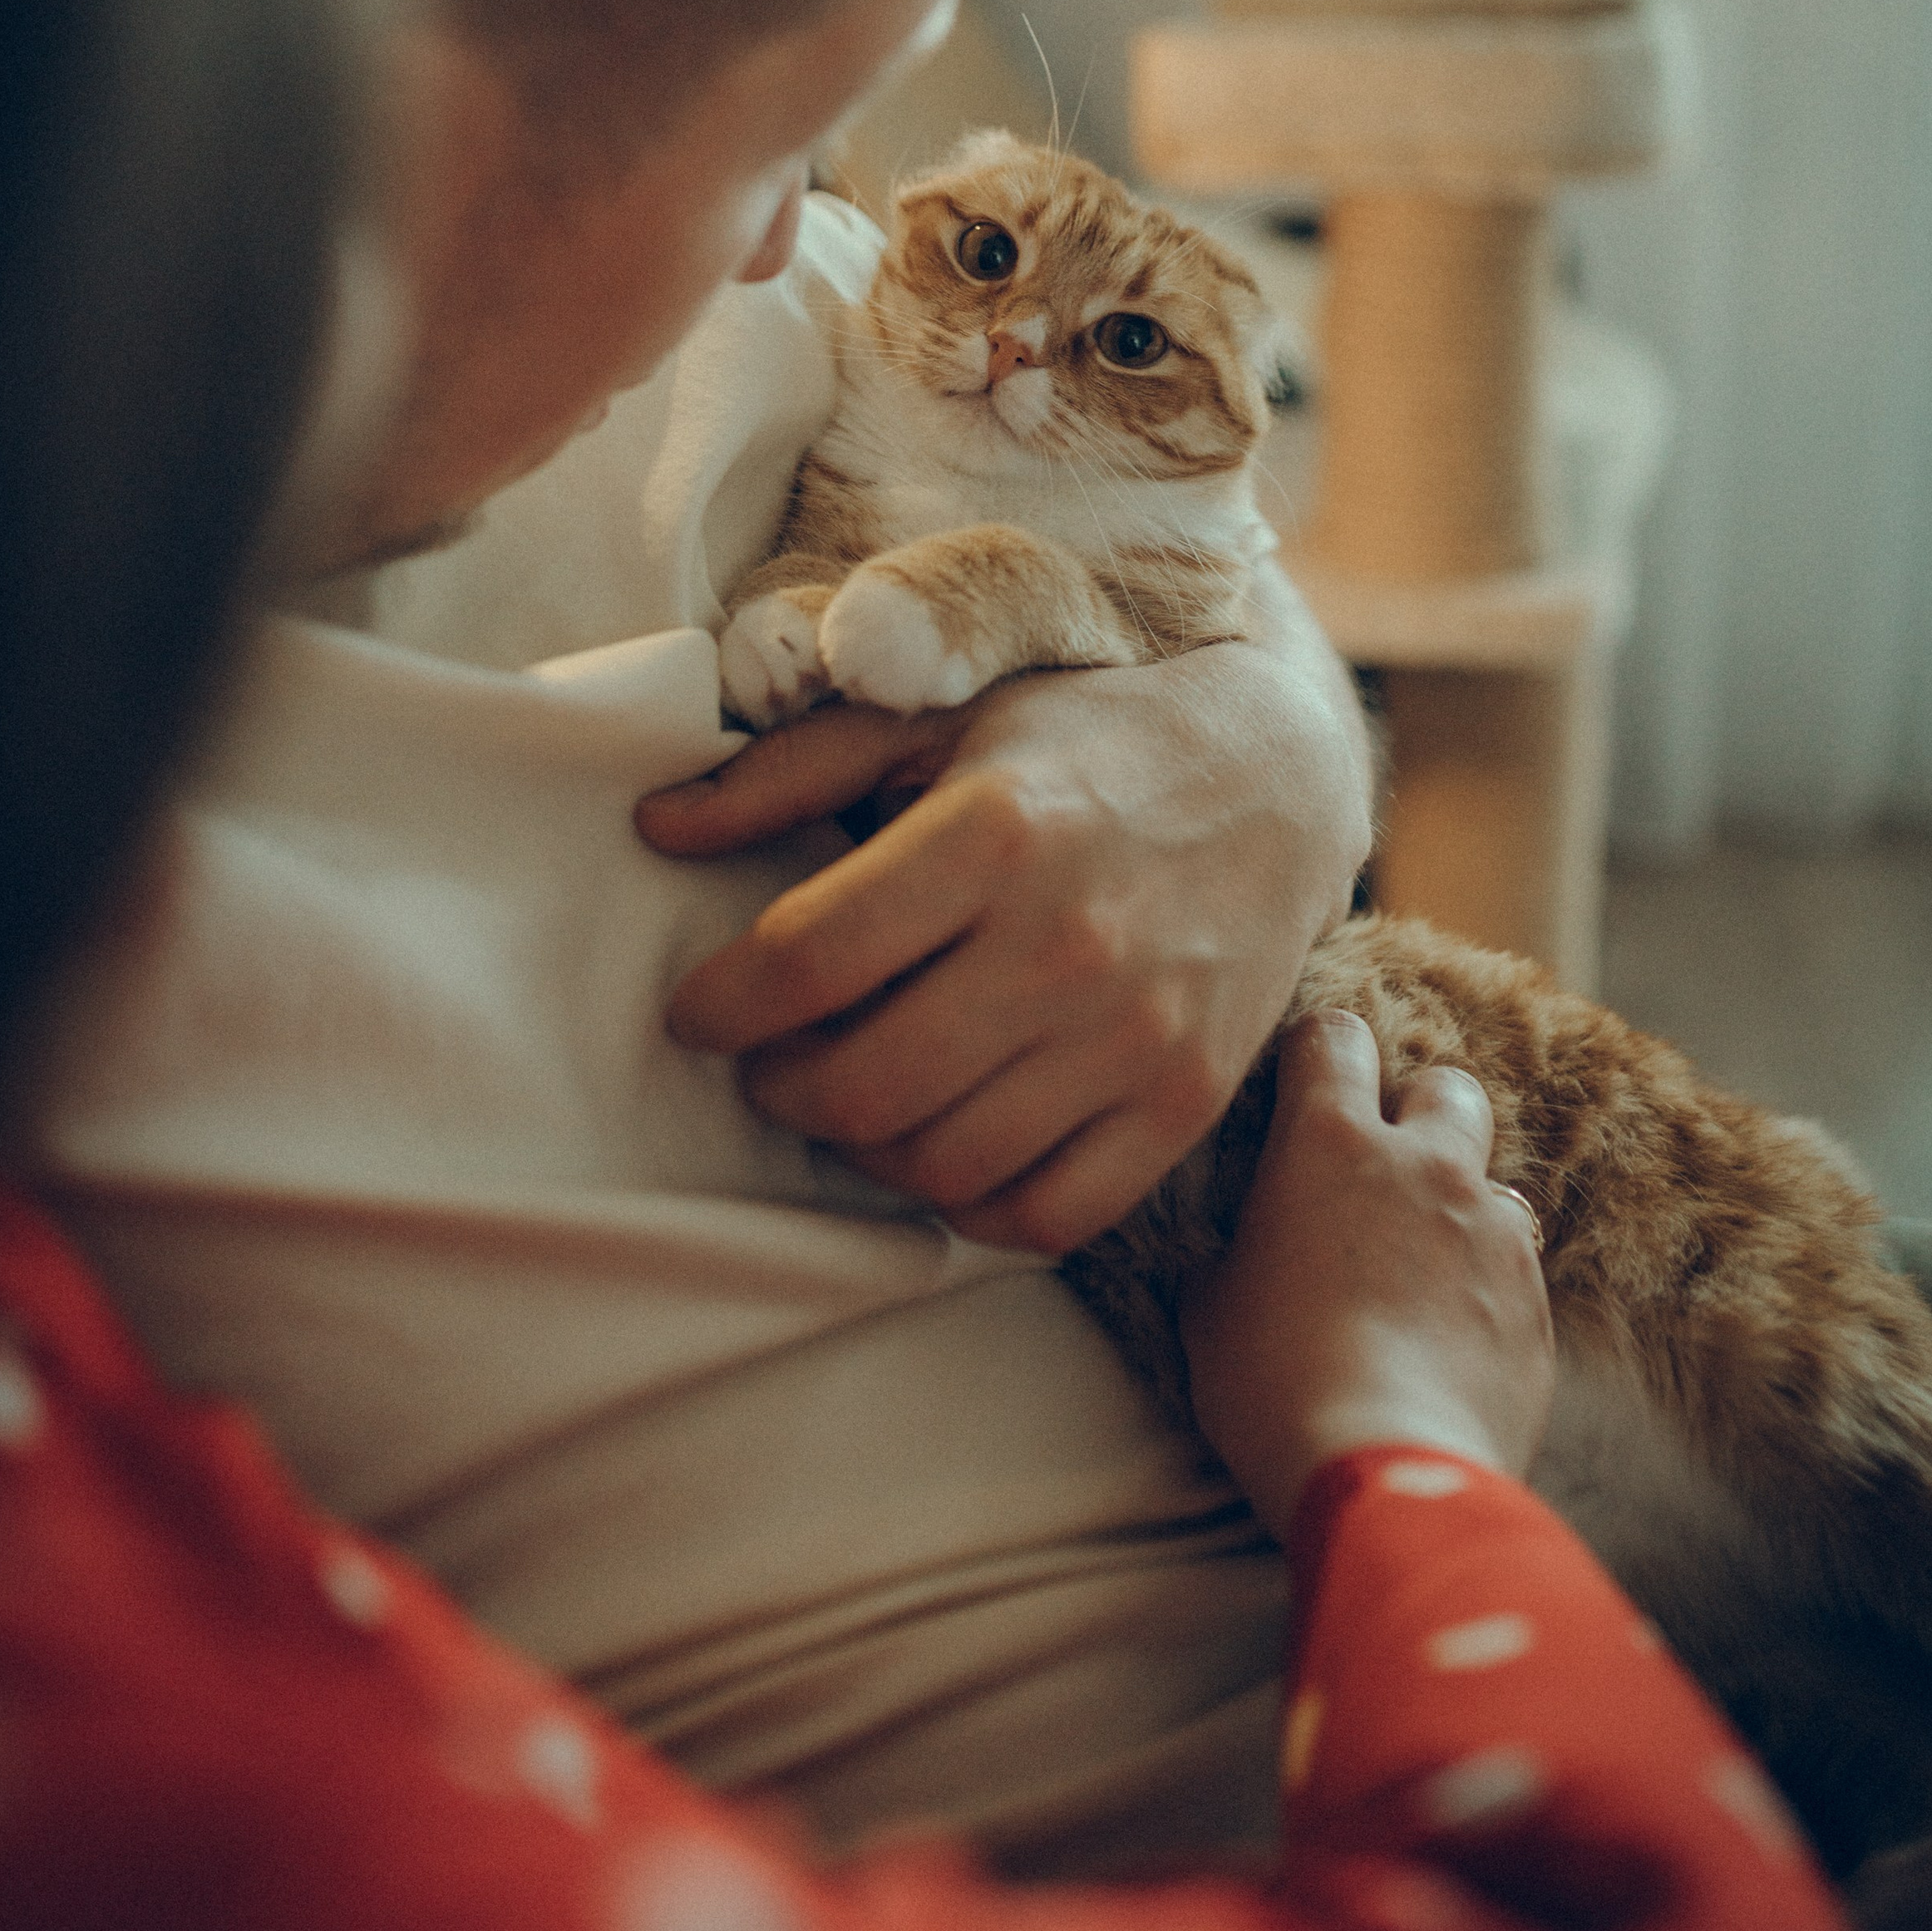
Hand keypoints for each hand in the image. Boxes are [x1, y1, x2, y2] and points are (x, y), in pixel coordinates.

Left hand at [642, 585, 1373, 1253]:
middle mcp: (1068, 942)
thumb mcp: (938, 716)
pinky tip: (942, 1143)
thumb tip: (653, 826)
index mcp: (996, 830)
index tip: (699, 1010)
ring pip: (942, 1163)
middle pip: (863, 1085)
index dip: (721, 1003)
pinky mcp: (1186, 1102)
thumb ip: (789, 771)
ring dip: (862, 1150)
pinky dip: (969, 1205)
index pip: (808, 958)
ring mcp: (1136, 1034)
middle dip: (780, 1089)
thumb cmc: (1081, 736)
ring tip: (848, 1096)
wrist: (1277, 771)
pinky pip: (1044, 1214)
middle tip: (770, 1060)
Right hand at [1180, 1013, 1554, 1539]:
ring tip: (1424, 1264)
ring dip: (1463, 1206)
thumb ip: (1232, 1250)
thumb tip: (1236, 1249)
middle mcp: (1424, 1165)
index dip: (1320, 1054)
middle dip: (1419, 1113)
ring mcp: (1491, 1230)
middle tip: (1382, 1171)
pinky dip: (1490, 1282)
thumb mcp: (1209, 1308)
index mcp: (1329, 1143)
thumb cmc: (1271, 1385)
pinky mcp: (1535, 1302)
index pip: (1335, 1038)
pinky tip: (1455, 1332)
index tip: (1305, 1086)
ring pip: (1494, 1178)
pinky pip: (1520, 1264)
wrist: (1385, 1472)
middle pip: (1445, 1085)